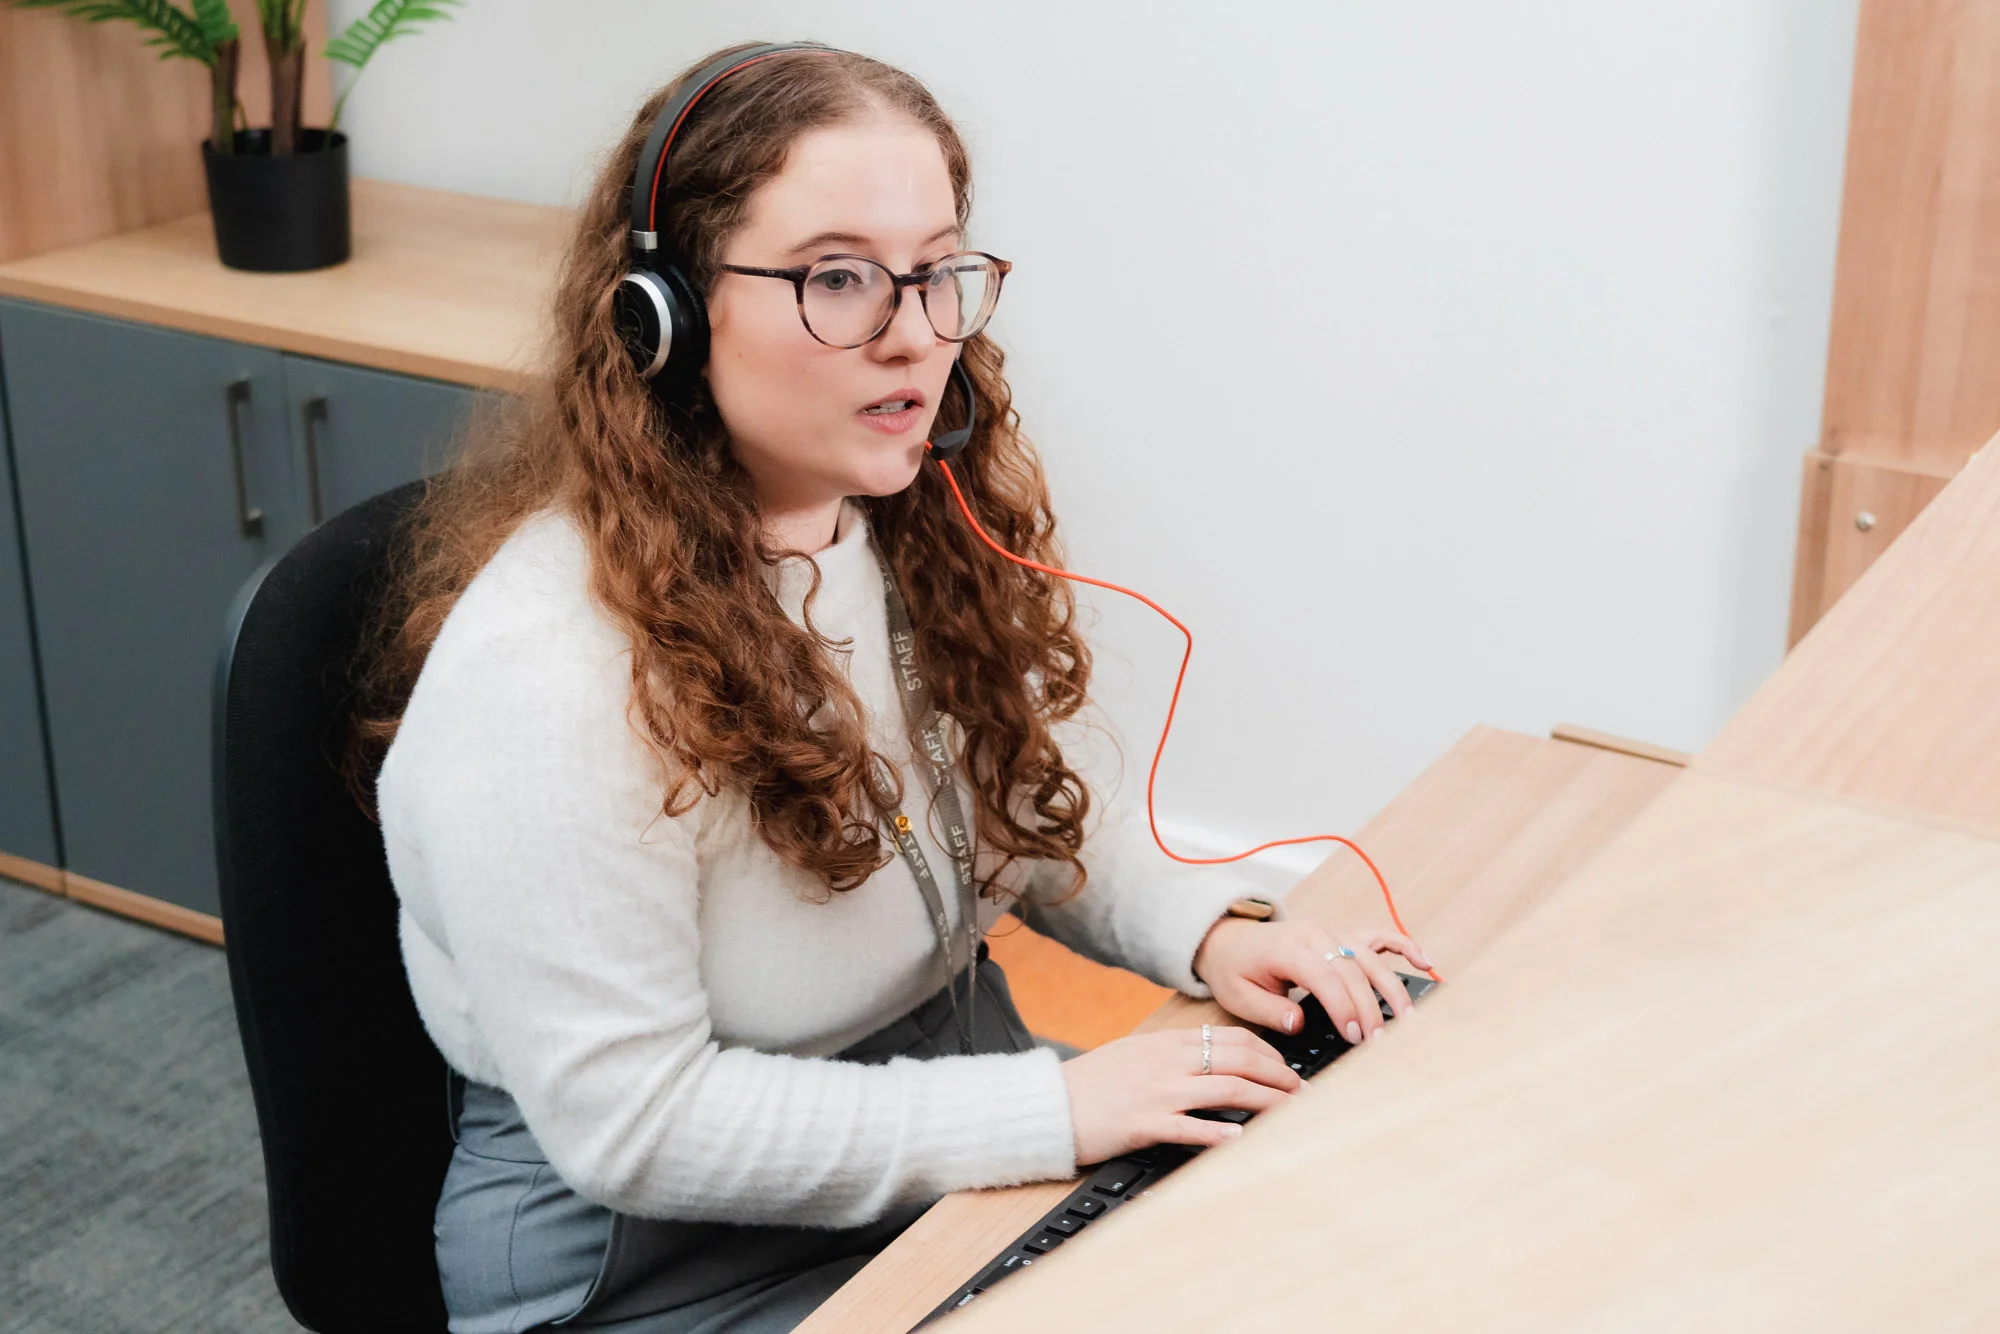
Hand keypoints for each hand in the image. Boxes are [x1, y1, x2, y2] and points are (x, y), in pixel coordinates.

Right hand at [1060, 1025, 1300, 1164]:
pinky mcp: (1144, 1123)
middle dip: (1280, 1075)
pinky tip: (1242, 1138)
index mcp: (1168, 1043)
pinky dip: (1220, 1131)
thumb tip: (1213, 1061)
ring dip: (1267, 1101)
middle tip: (1306, 1093)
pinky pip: (1190, 1127)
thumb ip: (1173, 1055)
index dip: (1271, 1054)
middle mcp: (1169, 1061)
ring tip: (1293, 1113)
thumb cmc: (1092, 1084)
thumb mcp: (1135, 1055)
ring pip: (1227, 1089)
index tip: (1290, 1070)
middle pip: (1240, 1059)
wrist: (1049, 1104)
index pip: (1234, 1039)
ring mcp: (1158, 1091)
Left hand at [1192, 916, 1432, 1044]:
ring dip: (1392, 986)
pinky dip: (1403, 946)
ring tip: (1407, 1018)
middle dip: (1369, 1007)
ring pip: (1370, 956)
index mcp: (1287, 948)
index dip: (1342, 1006)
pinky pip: (1378, 936)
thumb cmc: (1236, 969)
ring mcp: (1330, 932)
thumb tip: (1298, 1023)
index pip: (1323, 976)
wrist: (1229, 940)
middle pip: (1352, 969)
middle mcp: (1313, 934)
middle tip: (1378, 1041)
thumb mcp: (1239, 996)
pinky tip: (1424, 962)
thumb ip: (1269, 1011)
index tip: (1353, 1035)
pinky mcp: (1341, 935)